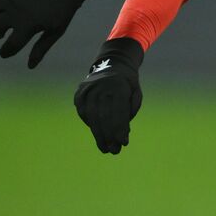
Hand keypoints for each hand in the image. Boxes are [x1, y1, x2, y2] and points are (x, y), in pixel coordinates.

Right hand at [73, 38, 143, 153]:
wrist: (112, 63)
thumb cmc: (127, 84)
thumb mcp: (135, 93)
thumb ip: (130, 111)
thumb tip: (123, 132)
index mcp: (117, 86)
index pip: (118, 112)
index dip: (120, 129)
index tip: (123, 143)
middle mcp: (100, 87)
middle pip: (103, 116)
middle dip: (109, 136)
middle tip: (114, 151)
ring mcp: (87, 90)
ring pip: (92, 116)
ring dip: (99, 135)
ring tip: (105, 149)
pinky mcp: (80, 94)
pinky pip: (84, 113)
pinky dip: (91, 125)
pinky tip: (99, 135)